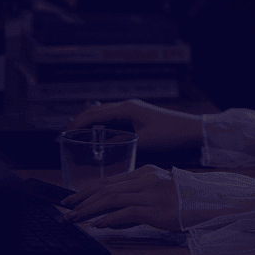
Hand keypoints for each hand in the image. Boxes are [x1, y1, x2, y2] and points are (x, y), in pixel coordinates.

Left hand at [62, 164, 179, 229]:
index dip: (87, 190)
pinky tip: (99, 224)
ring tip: (76, 218)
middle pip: (106, 187)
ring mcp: (152, 193)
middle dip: (82, 200)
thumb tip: (110, 218)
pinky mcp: (158, 209)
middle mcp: (146, 179)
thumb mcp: (158, 193)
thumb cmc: (186, 199)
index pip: (109, 180)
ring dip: (90, 209)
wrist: (212, 201)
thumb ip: (135, 201)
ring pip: (113, 197)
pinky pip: (128, 212)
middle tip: (66, 210)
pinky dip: (110, 218)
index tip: (71, 199)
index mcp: (146, 172)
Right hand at [71, 100, 202, 150]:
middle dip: (79, 120)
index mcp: (126, 109)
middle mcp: (127, 105)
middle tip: (64, 132)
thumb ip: (123, 144)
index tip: (64, 133)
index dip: (77, 124)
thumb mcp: (144, 142)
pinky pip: (113, 115)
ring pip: (104, 111)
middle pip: (96, 110)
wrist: (191, 129)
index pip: (94, 114)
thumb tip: (104, 149)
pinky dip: (101, 121)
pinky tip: (98, 130)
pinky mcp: (137, 114)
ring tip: (76, 130)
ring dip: (89, 120)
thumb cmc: (170, 134)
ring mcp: (132, 108)